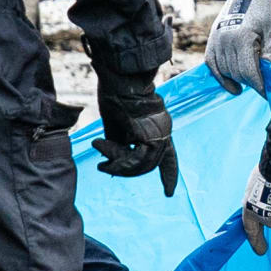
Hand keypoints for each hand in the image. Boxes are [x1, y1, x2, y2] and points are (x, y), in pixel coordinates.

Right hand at [95, 74, 179, 195]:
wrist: (121, 77)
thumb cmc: (116, 94)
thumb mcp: (117, 124)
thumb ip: (120, 144)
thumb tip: (114, 165)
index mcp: (159, 127)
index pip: (169, 157)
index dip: (169, 175)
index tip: (169, 192)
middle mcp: (164, 132)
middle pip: (150, 164)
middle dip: (126, 170)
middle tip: (104, 167)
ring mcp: (160, 133)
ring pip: (143, 165)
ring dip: (119, 167)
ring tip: (101, 162)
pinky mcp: (152, 136)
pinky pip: (135, 160)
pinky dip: (118, 162)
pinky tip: (103, 153)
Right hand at [205, 0, 270, 96]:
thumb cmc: (269, 11)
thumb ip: (270, 56)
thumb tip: (267, 79)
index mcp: (242, 38)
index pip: (248, 71)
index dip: (257, 85)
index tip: (265, 94)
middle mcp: (225, 40)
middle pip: (236, 72)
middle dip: (249, 81)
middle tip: (262, 86)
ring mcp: (216, 39)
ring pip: (224, 70)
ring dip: (236, 79)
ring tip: (249, 83)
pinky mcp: (213, 39)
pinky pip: (212, 63)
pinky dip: (220, 75)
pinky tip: (231, 86)